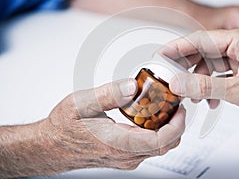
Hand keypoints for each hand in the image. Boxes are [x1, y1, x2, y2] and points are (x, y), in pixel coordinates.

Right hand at [0, 79, 184, 177]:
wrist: (51, 146)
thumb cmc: (63, 127)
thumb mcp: (81, 104)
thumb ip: (108, 94)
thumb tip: (132, 87)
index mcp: (118, 143)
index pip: (161, 141)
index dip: (177, 125)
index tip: (180, 108)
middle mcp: (125, 155)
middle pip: (165, 146)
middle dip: (176, 125)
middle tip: (174, 105)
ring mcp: (125, 158)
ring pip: (158, 148)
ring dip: (167, 129)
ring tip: (163, 108)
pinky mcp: (123, 157)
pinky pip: (148, 148)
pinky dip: (156, 133)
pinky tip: (148, 118)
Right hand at [165, 28, 238, 134]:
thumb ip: (205, 86)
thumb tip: (179, 82)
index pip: (201, 39)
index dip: (179, 47)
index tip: (163, 55)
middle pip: (203, 51)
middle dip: (186, 66)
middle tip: (170, 75)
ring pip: (209, 65)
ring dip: (198, 80)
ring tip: (191, 94)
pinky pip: (217, 76)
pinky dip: (209, 88)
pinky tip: (209, 100)